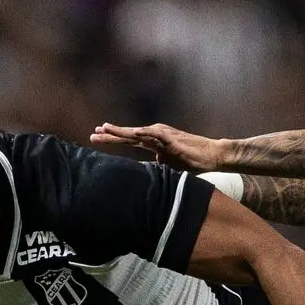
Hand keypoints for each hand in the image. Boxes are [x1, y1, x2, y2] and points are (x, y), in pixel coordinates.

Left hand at [89, 122, 229, 170]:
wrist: (212, 156)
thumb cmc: (191, 161)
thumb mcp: (167, 166)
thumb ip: (153, 167)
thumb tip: (142, 175)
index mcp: (153, 142)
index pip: (129, 141)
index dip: (113, 139)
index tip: (96, 138)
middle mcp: (155, 135)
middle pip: (128, 136)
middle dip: (110, 135)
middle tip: (92, 134)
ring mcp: (162, 135)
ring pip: (137, 133)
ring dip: (121, 131)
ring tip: (105, 129)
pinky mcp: (171, 138)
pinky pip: (155, 135)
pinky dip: (143, 133)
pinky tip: (131, 133)